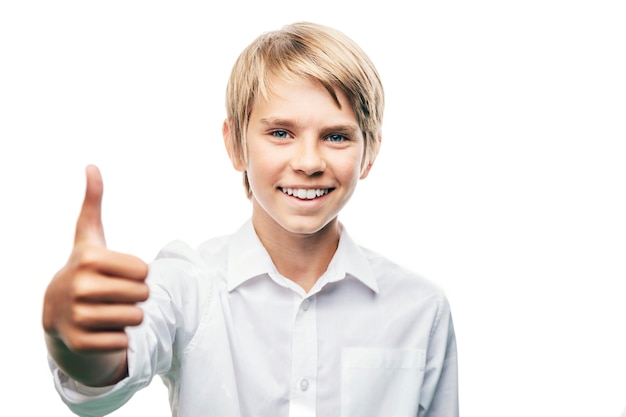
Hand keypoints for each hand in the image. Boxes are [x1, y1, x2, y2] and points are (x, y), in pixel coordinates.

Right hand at [42, 165, 148, 352]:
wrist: (57, 312)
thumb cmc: (84, 269)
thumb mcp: (88, 236)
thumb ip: (93, 203)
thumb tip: (91, 166)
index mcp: (88, 259)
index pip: (143, 271)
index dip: (136, 274)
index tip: (116, 274)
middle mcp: (78, 287)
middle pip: (142, 295)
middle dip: (136, 296)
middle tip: (114, 294)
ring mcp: (76, 317)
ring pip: (136, 318)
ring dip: (129, 316)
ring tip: (109, 310)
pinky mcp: (79, 343)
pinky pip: (123, 342)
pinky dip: (120, 338)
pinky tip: (101, 329)